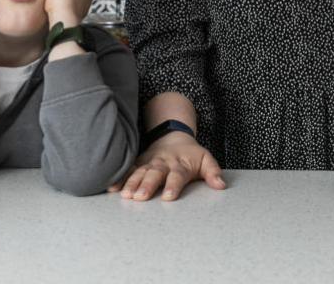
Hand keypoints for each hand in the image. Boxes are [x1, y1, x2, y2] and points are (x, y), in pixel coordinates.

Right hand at [109, 133, 224, 200]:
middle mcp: (163, 163)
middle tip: (140, 197)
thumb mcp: (206, 159)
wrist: (173, 137)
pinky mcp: (138, 163)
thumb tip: (221, 185)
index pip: (177, 175)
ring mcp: (149, 162)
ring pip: (139, 172)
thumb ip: (213, 172)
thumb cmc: (191, 155)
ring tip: (125, 195)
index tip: (168, 197)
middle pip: (155, 174)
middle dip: (147, 185)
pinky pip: (128, 169)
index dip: (173, 185)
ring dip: (132, 183)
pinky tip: (111, 188)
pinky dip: (120, 178)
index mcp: (180, 164)